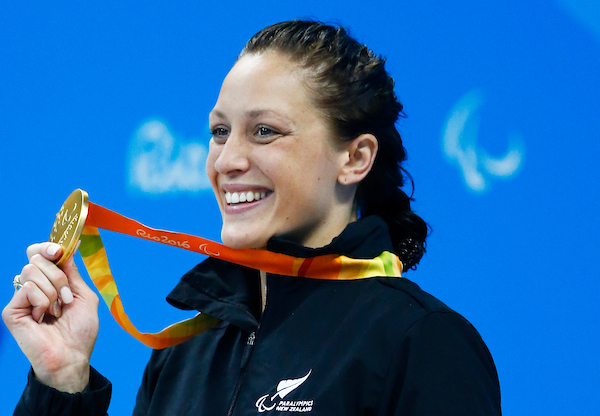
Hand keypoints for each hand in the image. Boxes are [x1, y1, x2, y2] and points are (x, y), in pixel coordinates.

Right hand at [2, 242, 98, 392]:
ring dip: (53, 291)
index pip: (39, 253)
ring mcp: (21, 298)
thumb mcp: (83, 295)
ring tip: (57, 311)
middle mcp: (34, 287)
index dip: (47, 246)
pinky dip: (42, 301)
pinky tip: (43, 318)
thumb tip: (68, 247)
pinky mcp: (11, 310)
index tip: (58, 250)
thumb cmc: (81, 331)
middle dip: (58, 276)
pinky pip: (27, 288)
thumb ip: (72, 272)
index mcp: (50, 281)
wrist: (72, 356)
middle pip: (36, 258)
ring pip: (31, 271)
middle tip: (66, 298)